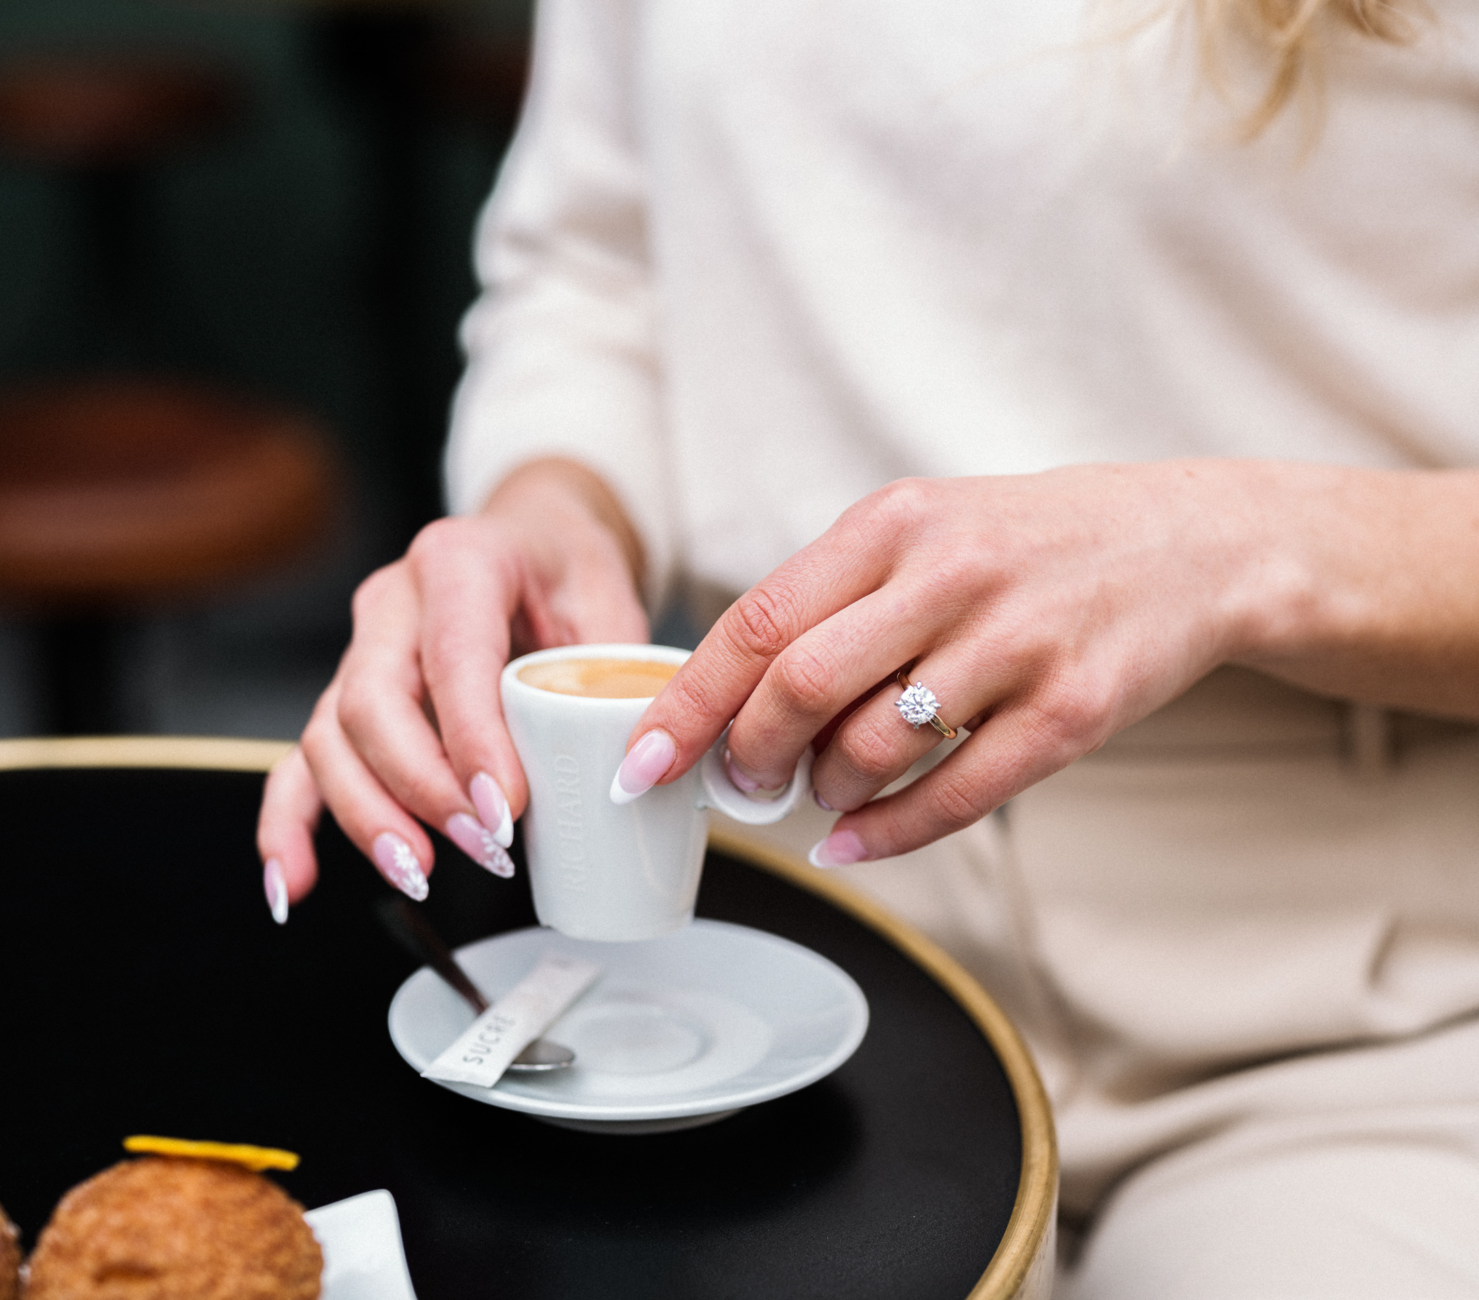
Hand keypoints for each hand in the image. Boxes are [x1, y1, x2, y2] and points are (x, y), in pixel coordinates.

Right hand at [257, 460, 649, 914]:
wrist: (533, 541)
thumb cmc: (566, 568)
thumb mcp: (610, 598)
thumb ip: (614, 670)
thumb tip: (632, 760)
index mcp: (459, 561)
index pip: (453, 656)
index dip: (472, 739)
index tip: (506, 807)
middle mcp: (393, 602)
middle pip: (372, 701)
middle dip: (422, 788)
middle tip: (482, 845)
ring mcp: (361, 650)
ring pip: (331, 738)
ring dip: (369, 815)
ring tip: (420, 872)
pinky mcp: (347, 698)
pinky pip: (301, 762)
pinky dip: (290, 825)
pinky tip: (297, 880)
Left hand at [610, 463, 1317, 863]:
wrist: (1188, 544)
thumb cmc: (1027, 545)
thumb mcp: (923, 531)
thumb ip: (833, 598)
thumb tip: (731, 697)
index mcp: (894, 523)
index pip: (759, 621)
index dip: (687, 703)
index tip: (644, 763)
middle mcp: (951, 574)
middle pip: (802, 687)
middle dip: (750, 755)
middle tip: (743, 782)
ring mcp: (1018, 643)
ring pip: (873, 748)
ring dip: (824, 792)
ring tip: (823, 792)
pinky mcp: (1073, 710)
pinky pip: (956, 795)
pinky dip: (888, 836)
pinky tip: (857, 840)